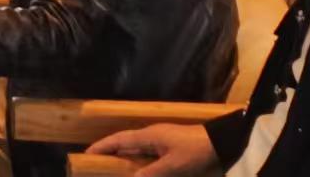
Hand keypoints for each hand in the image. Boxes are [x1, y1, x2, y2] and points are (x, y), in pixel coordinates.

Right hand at [86, 125, 219, 176]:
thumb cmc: (196, 151)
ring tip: (115, 167)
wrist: (223, 144)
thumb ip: (152, 173)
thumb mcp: (174, 165)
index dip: (102, 146)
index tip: (86, 154)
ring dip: (125, 157)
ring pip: (138, 149)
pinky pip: (149, 154)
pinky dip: (140, 162)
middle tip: (97, 163)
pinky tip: (140, 169)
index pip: (119, 140)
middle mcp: (152, 136)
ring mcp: (163, 142)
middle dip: (111, 152)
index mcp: (149, 136)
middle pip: (126, 143)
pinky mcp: (172, 149)